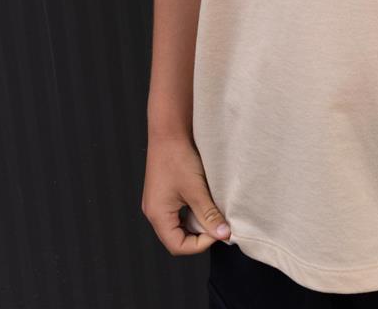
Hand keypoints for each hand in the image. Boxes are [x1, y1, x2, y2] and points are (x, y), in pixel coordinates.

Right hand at [141, 134, 231, 254]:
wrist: (169, 131)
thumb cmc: (178, 157)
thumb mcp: (196, 189)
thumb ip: (209, 214)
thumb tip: (223, 234)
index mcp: (158, 215)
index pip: (178, 246)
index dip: (200, 244)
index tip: (217, 232)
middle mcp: (154, 212)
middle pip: (177, 237)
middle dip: (199, 235)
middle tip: (216, 223)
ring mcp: (157, 202)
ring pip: (179, 224)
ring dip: (196, 222)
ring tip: (211, 211)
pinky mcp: (163, 193)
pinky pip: (178, 212)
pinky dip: (192, 211)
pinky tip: (203, 201)